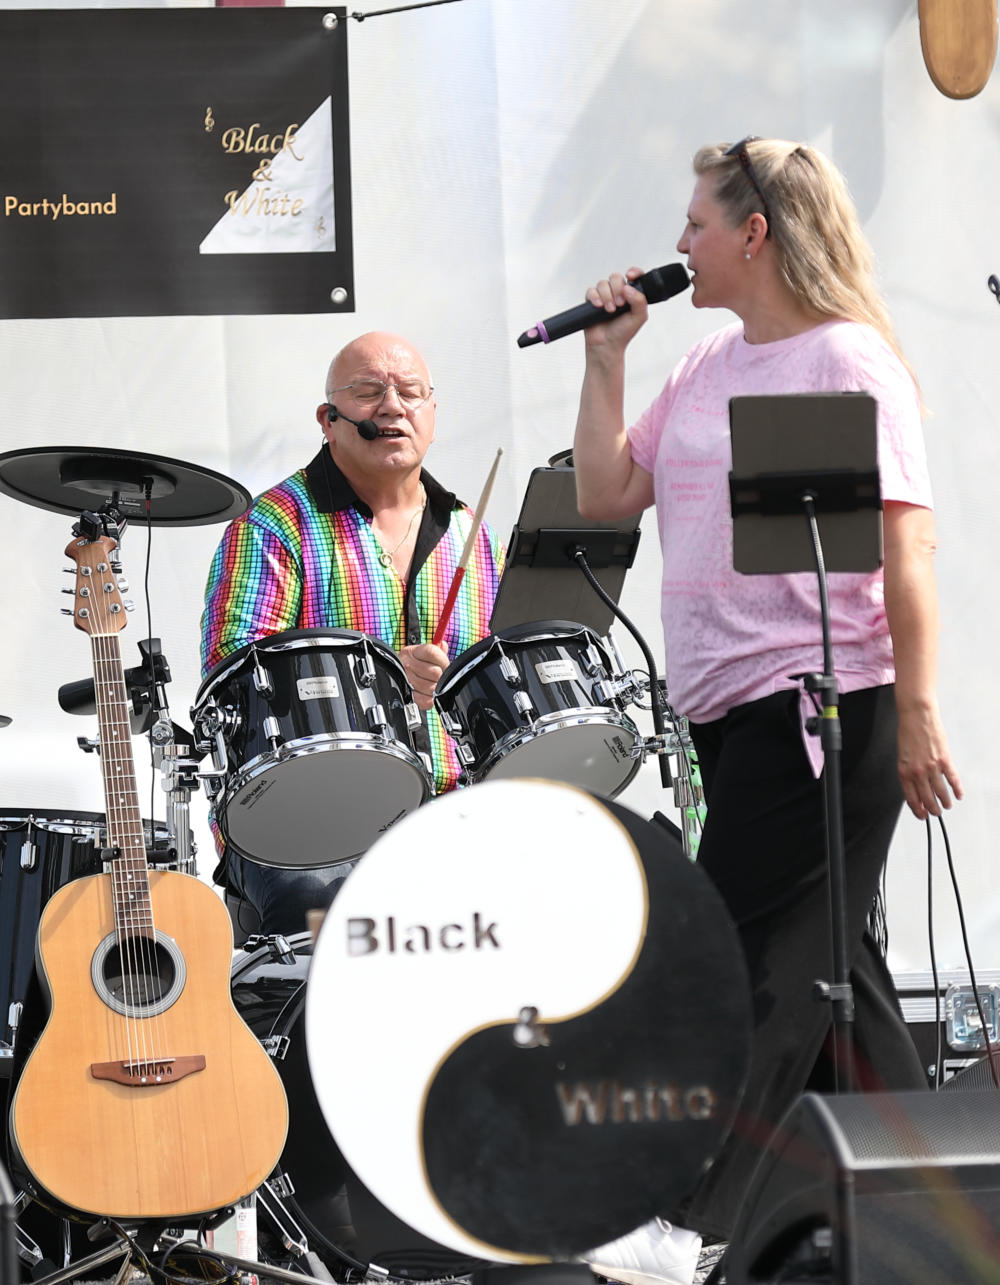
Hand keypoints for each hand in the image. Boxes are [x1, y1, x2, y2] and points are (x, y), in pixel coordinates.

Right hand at [398, 641, 448, 709]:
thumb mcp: (426, 653)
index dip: (442, 660)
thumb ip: (437, 650)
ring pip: (431, 687)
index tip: (445, 664)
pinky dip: (430, 700)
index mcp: (412, 651)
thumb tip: (443, 645)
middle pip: (434, 672)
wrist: (403, 674)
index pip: (432, 652)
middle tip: (440, 676)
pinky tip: (430, 695)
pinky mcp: (408, 695)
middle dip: (441, 676)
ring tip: (434, 684)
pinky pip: (424, 700)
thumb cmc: (418, 663)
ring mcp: (406, 680)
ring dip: (436, 688)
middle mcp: (407, 664)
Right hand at [583, 268, 648, 351]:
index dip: (633, 272)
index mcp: (631, 294)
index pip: (634, 276)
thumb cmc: (623, 333)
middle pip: (616, 277)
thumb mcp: (639, 317)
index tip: (630, 276)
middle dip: (617, 289)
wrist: (607, 346)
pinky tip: (599, 306)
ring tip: (610, 310)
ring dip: (607, 296)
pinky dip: (595, 297)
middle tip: (620, 304)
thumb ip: (639, 300)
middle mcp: (617, 293)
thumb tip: (628, 287)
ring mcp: (604, 296)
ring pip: (603, 283)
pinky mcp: (591, 301)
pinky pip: (591, 290)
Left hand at [897, 702, 963, 819]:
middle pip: (927, 798)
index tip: (922, 815)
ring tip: (947, 805)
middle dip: (932, 809)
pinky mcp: (944, 760)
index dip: (917, 810)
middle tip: (936, 813)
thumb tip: (917, 788)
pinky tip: (958, 795)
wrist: (917, 716)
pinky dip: (957, 789)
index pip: (911, 798)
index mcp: (904, 771)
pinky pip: (952, 779)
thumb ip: (909, 773)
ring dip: (945, 802)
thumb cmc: (908, 733)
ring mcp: (931, 766)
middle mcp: (917, 771)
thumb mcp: (902, 756)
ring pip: (940, 792)